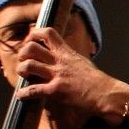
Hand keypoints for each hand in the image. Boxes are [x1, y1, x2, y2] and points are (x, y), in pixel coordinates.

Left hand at [12, 26, 128, 123]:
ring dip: (21, 71)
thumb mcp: (82, 61)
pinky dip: (23, 94)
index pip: (47, 33)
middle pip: (31, 48)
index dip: (33, 35)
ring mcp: (57, 75)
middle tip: (24, 61)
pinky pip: (32, 90)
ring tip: (25, 76)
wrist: (107, 94)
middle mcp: (59, 61)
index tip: (30, 42)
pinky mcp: (55, 91)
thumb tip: (62, 55)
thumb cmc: (97, 80)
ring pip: (28, 66)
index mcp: (66, 52)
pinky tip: (22, 95)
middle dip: (22, 54)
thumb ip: (69, 57)